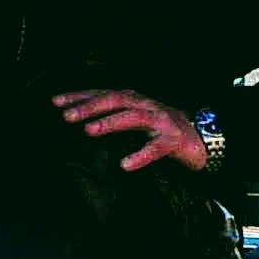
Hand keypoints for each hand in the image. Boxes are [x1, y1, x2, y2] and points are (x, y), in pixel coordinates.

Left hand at [54, 86, 207, 172]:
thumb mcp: (136, 119)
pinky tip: (125, 165)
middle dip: (90, 106)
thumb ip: (114, 117)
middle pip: (115, 100)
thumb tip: (81, 122)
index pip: (103, 93)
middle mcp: (146, 106)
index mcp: (134, 100)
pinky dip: (140, 156)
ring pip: (133, 117)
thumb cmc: (163, 130)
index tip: (56, 102)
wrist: (203, 139)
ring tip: (89, 131)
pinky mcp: (174, 141)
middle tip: (66, 116)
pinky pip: (156, 148)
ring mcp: (161, 121)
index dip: (80, 96)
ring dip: (110, 122)